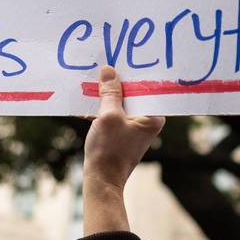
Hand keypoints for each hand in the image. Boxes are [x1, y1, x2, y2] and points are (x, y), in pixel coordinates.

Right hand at [82, 66, 163, 233]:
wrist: (101, 181)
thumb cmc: (109, 150)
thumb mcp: (108, 116)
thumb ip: (110, 92)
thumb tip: (108, 70)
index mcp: (153, 116)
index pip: (146, 86)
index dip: (132, 73)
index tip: (121, 58)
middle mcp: (148, 120)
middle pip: (132, 93)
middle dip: (117, 82)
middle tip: (104, 64)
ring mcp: (134, 128)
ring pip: (120, 103)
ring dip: (106, 94)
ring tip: (92, 79)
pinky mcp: (122, 133)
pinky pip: (113, 113)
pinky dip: (101, 107)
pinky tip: (86, 100)